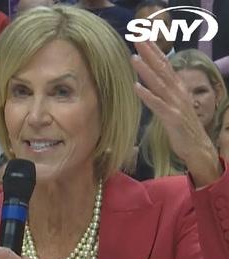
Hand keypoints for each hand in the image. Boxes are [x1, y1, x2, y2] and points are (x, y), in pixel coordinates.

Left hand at [131, 41, 220, 186]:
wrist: (197, 147)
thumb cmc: (181, 127)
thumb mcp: (172, 105)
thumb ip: (163, 92)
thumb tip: (149, 82)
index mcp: (177, 88)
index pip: (165, 65)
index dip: (154, 51)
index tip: (142, 38)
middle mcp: (178, 92)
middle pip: (162, 69)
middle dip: (149, 53)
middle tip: (137, 38)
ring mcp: (176, 104)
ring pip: (159, 83)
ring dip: (145, 70)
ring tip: (133, 58)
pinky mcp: (172, 118)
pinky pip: (157, 104)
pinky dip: (147, 95)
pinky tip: (136, 87)